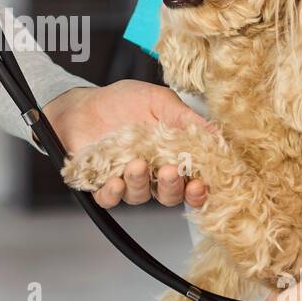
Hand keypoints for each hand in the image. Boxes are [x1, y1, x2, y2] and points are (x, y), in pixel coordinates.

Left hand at [42, 81, 212, 208]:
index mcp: (171, 157)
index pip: (190, 182)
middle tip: (169, 171)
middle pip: (169, 195)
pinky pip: (108, 199)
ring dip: (140, 183)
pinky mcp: (99, 183)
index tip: (199, 185)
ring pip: (139, 196)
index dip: (198, 190)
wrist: (84, 102)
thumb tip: (218, 134)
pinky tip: (114, 181)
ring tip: (136, 164)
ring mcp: (126, 180)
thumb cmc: (123, 101)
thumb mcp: (159, 101)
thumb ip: (186, 119)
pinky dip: (112, 194)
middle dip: (172, 187)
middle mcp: (151, 174)